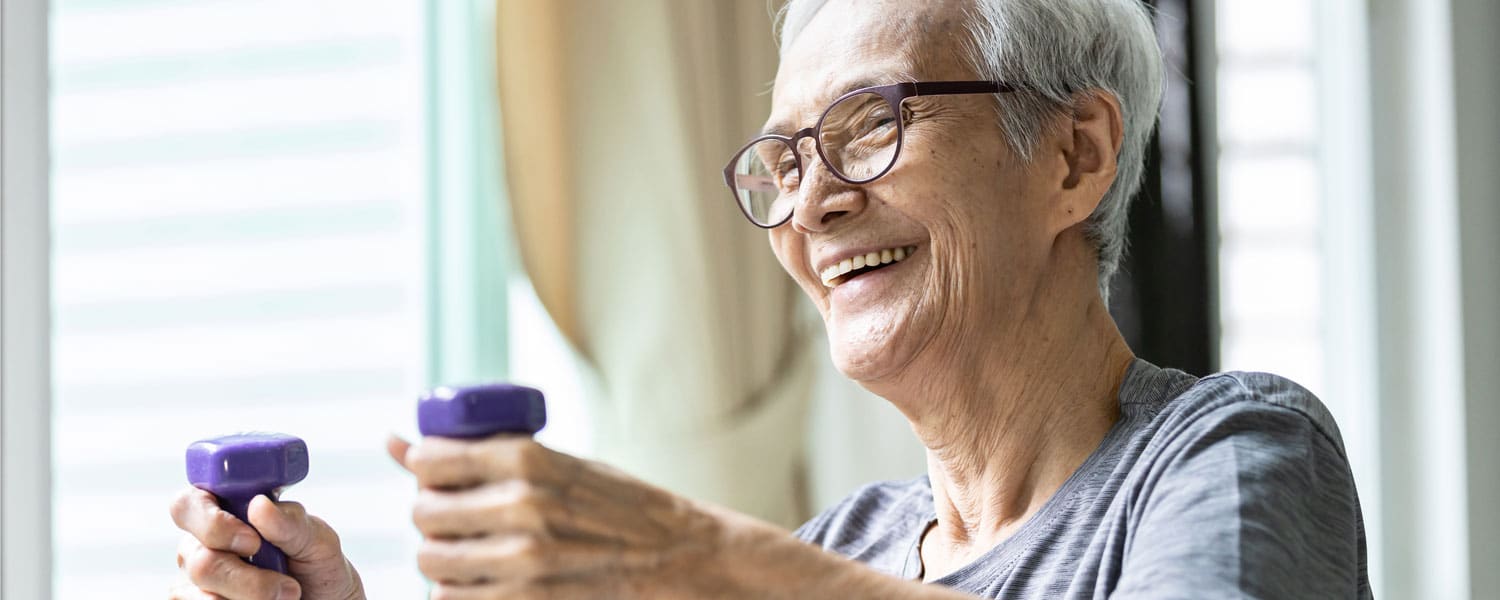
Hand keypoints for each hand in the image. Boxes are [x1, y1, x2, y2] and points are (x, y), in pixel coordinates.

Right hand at [169, 487, 365, 599]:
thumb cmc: (316, 564)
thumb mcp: (316, 540)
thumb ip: (290, 522)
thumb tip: (259, 505)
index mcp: (223, 511)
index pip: (188, 504)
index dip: (213, 522)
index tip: (253, 541)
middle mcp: (200, 544)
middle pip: (198, 557)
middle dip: (244, 576)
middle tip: (286, 584)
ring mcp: (194, 580)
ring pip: (204, 590)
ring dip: (251, 596)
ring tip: (287, 595)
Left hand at [388, 434, 748, 598]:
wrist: (679, 557)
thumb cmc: (618, 505)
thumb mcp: (557, 463)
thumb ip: (480, 455)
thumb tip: (394, 442)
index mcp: (529, 457)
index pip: (432, 460)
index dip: (425, 468)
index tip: (437, 475)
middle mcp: (521, 504)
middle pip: (424, 513)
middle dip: (431, 516)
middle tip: (454, 518)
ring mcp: (524, 558)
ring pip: (431, 561)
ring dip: (441, 557)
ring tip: (468, 550)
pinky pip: (452, 599)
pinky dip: (459, 591)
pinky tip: (483, 579)